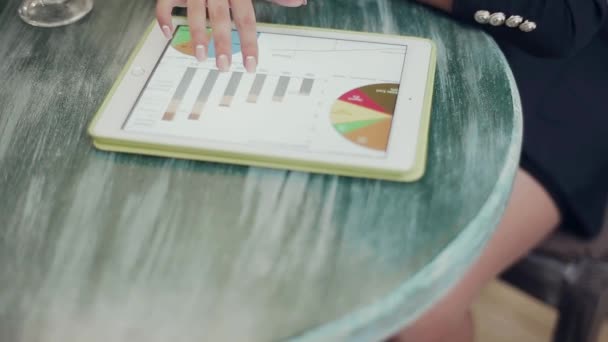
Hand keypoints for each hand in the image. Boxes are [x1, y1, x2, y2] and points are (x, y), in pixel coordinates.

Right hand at [156, 0, 306, 72]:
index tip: (251, 66)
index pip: (246, 19)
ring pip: (194, 10)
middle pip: (220, 17)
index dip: (250, 43)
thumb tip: (299, 1)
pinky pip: (164, 1)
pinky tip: (168, 34)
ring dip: (197, 35)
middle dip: (222, 43)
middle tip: (224, 66)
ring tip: (200, 57)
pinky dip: (163, 17)